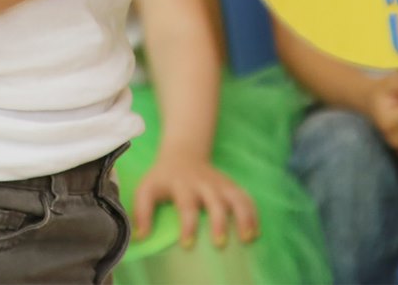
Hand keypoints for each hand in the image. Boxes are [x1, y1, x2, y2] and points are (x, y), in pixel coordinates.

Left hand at [131, 147, 259, 248]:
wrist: (183, 153)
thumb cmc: (163, 178)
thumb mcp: (146, 189)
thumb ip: (142, 211)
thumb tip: (141, 236)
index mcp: (181, 185)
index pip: (186, 205)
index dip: (187, 225)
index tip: (188, 244)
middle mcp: (203, 184)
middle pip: (214, 201)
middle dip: (219, 222)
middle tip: (220, 243)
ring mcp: (219, 183)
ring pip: (236, 197)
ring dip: (243, 216)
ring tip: (247, 237)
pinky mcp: (230, 186)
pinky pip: (245, 197)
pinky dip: (253, 213)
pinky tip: (255, 231)